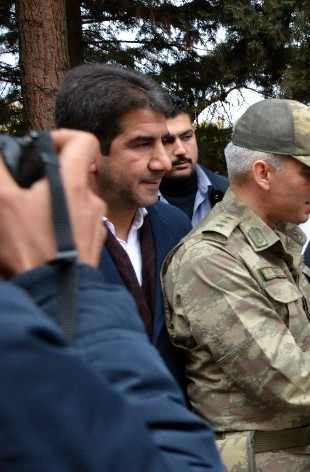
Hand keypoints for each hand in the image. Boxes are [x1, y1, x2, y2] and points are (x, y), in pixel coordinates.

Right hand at [0, 129, 105, 276]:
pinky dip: (61, 222)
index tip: (41, 146)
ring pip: (75, 199)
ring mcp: (96, 224)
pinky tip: (41, 235)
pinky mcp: (94, 244)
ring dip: (52, 201)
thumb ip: (0, 170)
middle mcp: (91, 201)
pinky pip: (79, 223)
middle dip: (48, 175)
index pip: (83, 142)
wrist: (55, 294)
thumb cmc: (28, 247)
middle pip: (74, 173)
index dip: (62, 136)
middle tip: (23, 186)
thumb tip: (0, 148)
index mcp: (73, 184)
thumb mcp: (2, 201)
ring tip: (27, 215)